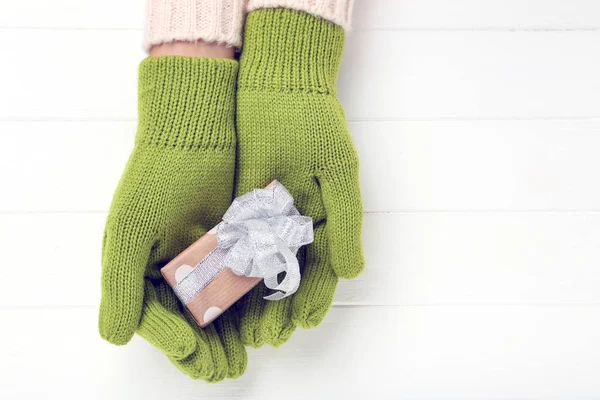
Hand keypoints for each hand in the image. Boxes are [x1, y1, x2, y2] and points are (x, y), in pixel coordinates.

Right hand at [99, 56, 245, 380]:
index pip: (156, 320)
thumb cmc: (156, 178)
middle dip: (207, 349)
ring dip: (228, 336)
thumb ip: (121, 286)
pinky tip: (258, 324)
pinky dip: (246, 306)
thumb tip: (115, 338)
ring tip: (241, 359)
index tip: (196, 360)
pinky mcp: (231, 245)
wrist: (196, 134)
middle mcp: (169, 268)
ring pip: (216, 309)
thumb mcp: (129, 233)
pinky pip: (238, 284)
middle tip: (225, 371)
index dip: (176, 344)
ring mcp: (202, 258)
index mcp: (139, 269)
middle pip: (188, 321)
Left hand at [234, 9, 364, 346]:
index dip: (316, 298)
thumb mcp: (339, 172)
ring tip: (250, 329)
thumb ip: (346, 223)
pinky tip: (228, 294)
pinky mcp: (245, 206)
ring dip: (259, 301)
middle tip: (270, 339)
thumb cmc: (313, 125)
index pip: (325, 269)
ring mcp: (271, 217)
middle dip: (283, 310)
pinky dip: (235, 271)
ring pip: (265, 269)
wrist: (276, 87)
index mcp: (329, 217)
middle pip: (293, 277)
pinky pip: (240, 246)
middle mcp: (300, 223)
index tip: (305, 325)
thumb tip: (355, 273)